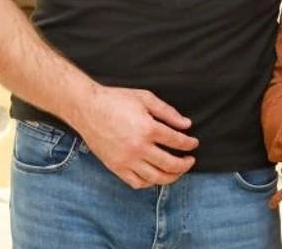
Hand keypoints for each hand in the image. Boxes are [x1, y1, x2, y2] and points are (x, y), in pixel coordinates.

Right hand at [71, 84, 198, 188]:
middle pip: (170, 164)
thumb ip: (168, 112)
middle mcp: (138, 148)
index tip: (194, 143)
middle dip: (185, 164)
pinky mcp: (116, 167)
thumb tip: (186, 124)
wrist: (87, 108)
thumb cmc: (116, 100)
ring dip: (172, 177)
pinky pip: (137, 183)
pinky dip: (149, 183)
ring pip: (156, 178)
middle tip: (190, 160)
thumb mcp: (145, 98)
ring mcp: (126, 160)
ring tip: (178, 171)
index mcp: (148, 128)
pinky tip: (155, 176)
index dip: (189, 143)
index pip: (177, 141)